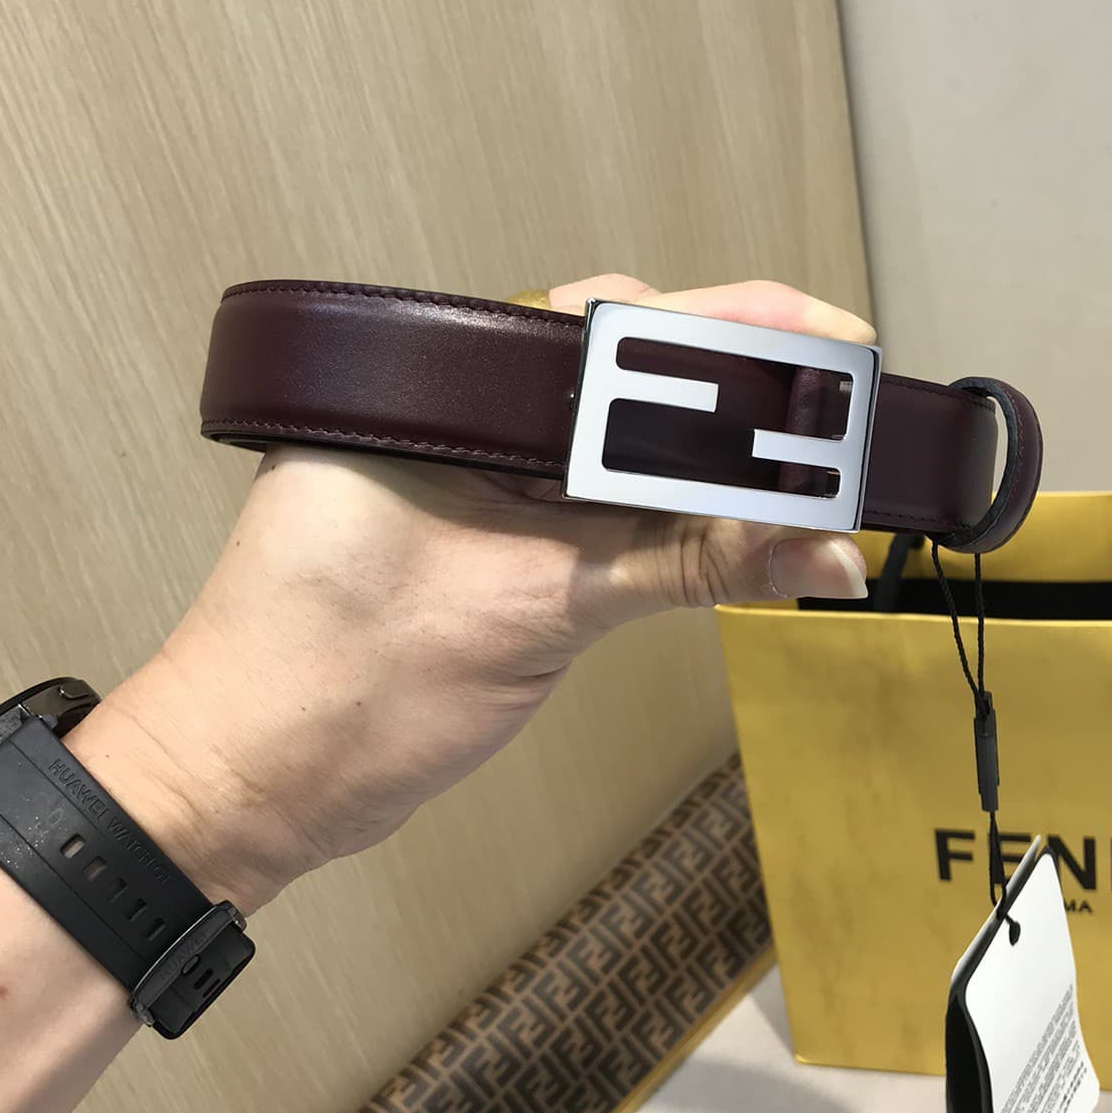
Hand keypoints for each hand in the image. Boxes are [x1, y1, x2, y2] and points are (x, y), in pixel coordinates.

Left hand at [68, 275, 872, 912]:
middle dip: (760, 397)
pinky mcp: (512, 553)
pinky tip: (773, 547)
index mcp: (453, 391)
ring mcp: (495, 491)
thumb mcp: (527, 612)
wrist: (247, 787)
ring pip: (643, 454)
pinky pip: (623, 521)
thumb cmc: (330, 682)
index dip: (740, 330)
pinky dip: (697, 537)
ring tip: (838, 485)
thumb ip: (678, 566)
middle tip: (864, 419)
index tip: (837, 348)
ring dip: (738, 476)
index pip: (623, 325)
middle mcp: (477, 423)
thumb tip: (818, 545)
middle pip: (647, 380)